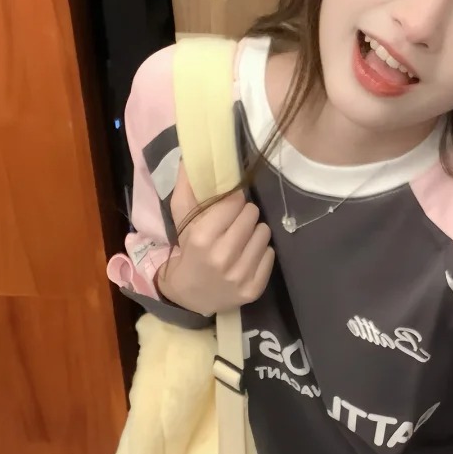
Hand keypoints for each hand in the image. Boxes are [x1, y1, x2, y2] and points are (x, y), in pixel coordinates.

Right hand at [158, 164, 274, 315]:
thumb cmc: (188, 252)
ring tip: (242, 239)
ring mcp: (240, 275)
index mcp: (202, 237)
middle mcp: (222, 257)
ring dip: (255, 232)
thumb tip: (189, 156)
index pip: (235, 203)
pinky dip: (261, 252)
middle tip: (236, 223)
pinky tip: (247, 256)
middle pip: (252, 215)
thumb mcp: (181, 220)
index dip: (233, 201)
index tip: (229, 206)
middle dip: (245, 215)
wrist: (189, 296)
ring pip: (264, 233)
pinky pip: (270, 255)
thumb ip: (186, 188)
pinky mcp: (254, 289)